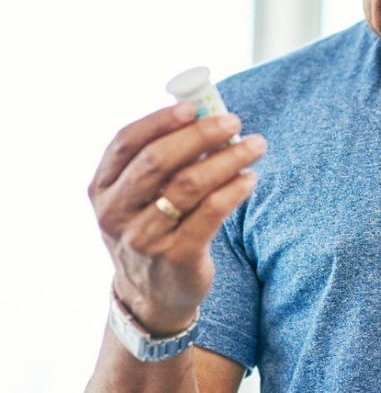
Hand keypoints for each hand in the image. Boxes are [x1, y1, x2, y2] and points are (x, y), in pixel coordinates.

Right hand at [88, 104, 264, 334]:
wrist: (151, 296)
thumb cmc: (153, 228)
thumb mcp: (138, 198)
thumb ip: (161, 161)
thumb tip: (206, 114)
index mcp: (102, 188)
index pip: (125, 143)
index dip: (159, 120)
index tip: (193, 107)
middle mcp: (116, 213)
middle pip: (157, 160)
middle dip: (200, 135)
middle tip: (234, 122)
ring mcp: (144, 238)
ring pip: (189, 184)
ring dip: (228, 158)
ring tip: (255, 146)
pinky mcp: (176, 257)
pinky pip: (211, 212)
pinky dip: (235, 189)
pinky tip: (250, 179)